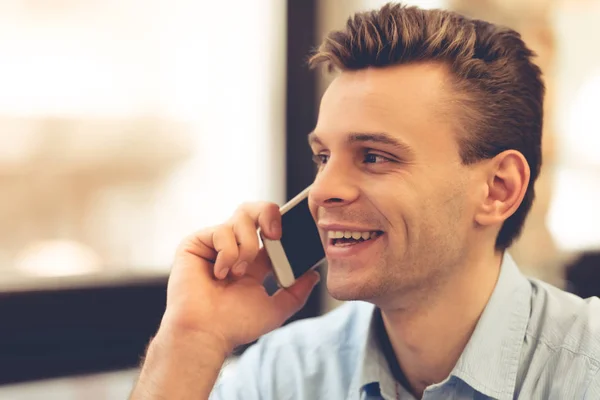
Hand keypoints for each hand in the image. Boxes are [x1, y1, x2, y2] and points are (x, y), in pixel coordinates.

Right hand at [159, 202, 320, 354]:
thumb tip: (313, 275)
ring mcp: (214, 244)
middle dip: (268, 214)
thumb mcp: (275, 309)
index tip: (297, 230)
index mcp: (252, 261)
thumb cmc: (234, 325)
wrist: (206, 333)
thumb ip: (297, 292)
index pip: (270, 229)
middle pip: (254, 210)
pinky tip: (219, 274)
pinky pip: (221, 231)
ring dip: (246, 247)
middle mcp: (233, 247)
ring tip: (238, 273)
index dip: (283, 225)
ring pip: (241, 218)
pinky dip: (227, 254)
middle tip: (275, 234)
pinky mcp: (196, 243)